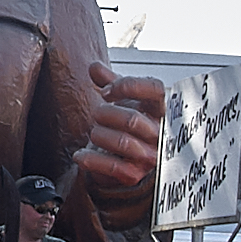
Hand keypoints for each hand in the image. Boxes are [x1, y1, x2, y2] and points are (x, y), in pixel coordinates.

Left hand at [73, 62, 163, 189]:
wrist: (124, 160)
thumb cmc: (127, 124)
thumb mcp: (121, 99)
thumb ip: (109, 81)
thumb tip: (95, 67)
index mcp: (159, 109)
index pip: (155, 89)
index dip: (128, 86)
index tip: (106, 91)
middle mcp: (159, 133)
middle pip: (133, 119)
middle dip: (105, 114)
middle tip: (96, 114)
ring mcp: (149, 156)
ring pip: (122, 142)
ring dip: (99, 135)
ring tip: (94, 133)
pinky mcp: (134, 174)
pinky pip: (111, 166)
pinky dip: (90, 159)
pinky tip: (80, 155)